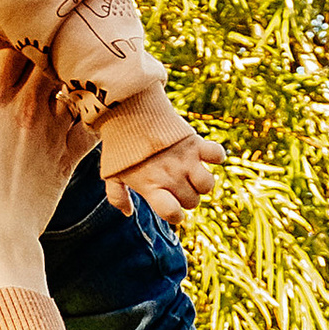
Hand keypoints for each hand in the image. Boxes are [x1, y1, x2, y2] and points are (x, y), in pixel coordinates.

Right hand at [0, 34, 87, 309]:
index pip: (10, 36)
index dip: (12, 21)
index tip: (7, 13)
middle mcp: (27, 103)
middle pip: (48, 51)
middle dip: (46, 36)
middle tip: (44, 26)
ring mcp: (52, 129)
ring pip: (74, 79)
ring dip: (72, 66)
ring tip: (70, 53)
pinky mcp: (68, 156)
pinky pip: (92, 119)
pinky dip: (93, 105)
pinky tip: (88, 99)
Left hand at [104, 126, 223, 226]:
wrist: (129, 112)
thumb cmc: (120, 146)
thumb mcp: (111, 174)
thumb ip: (117, 197)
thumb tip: (127, 212)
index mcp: (152, 187)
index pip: (172, 213)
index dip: (175, 216)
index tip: (173, 209)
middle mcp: (171, 176)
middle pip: (192, 201)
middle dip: (187, 199)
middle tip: (177, 186)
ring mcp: (185, 160)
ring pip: (208, 185)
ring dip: (202, 184)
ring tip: (192, 175)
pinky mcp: (194, 143)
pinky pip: (217, 155)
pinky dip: (217, 157)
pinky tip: (205, 156)